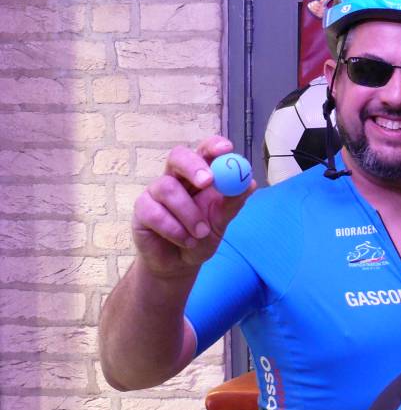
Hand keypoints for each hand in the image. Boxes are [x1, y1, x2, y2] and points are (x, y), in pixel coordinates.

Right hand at [131, 136, 255, 278]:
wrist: (179, 264)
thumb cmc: (201, 237)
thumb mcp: (221, 222)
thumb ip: (232, 203)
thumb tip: (249, 183)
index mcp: (198, 176)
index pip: (204, 151)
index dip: (213, 146)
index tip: (227, 149)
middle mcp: (175, 178)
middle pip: (178, 157)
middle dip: (193, 166)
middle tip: (208, 181)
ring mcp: (155, 192)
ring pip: (168, 189)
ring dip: (189, 214)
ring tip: (201, 234)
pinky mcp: (141, 210)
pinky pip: (155, 213)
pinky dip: (174, 230)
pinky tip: (185, 241)